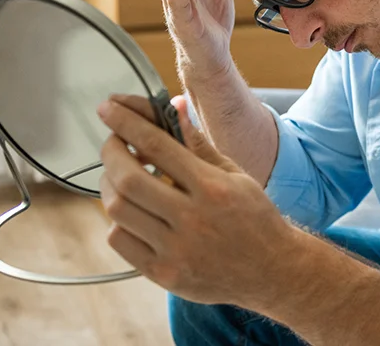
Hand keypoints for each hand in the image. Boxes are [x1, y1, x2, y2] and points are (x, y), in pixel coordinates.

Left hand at [96, 93, 293, 306]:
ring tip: (119, 177)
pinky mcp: (163, 274)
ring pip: (117, 209)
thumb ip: (198, 144)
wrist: (271, 271)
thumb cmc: (255, 218)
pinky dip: (116, 219)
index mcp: (213, 188)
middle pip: (128, 178)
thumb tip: (174, 106)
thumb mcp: (235, 175)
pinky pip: (119, 241)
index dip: (126, 123)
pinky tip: (131, 211)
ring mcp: (176, 250)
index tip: (108, 109)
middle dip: (111, 152)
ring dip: (109, 185)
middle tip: (113, 143)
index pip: (158, 146)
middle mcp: (192, 219)